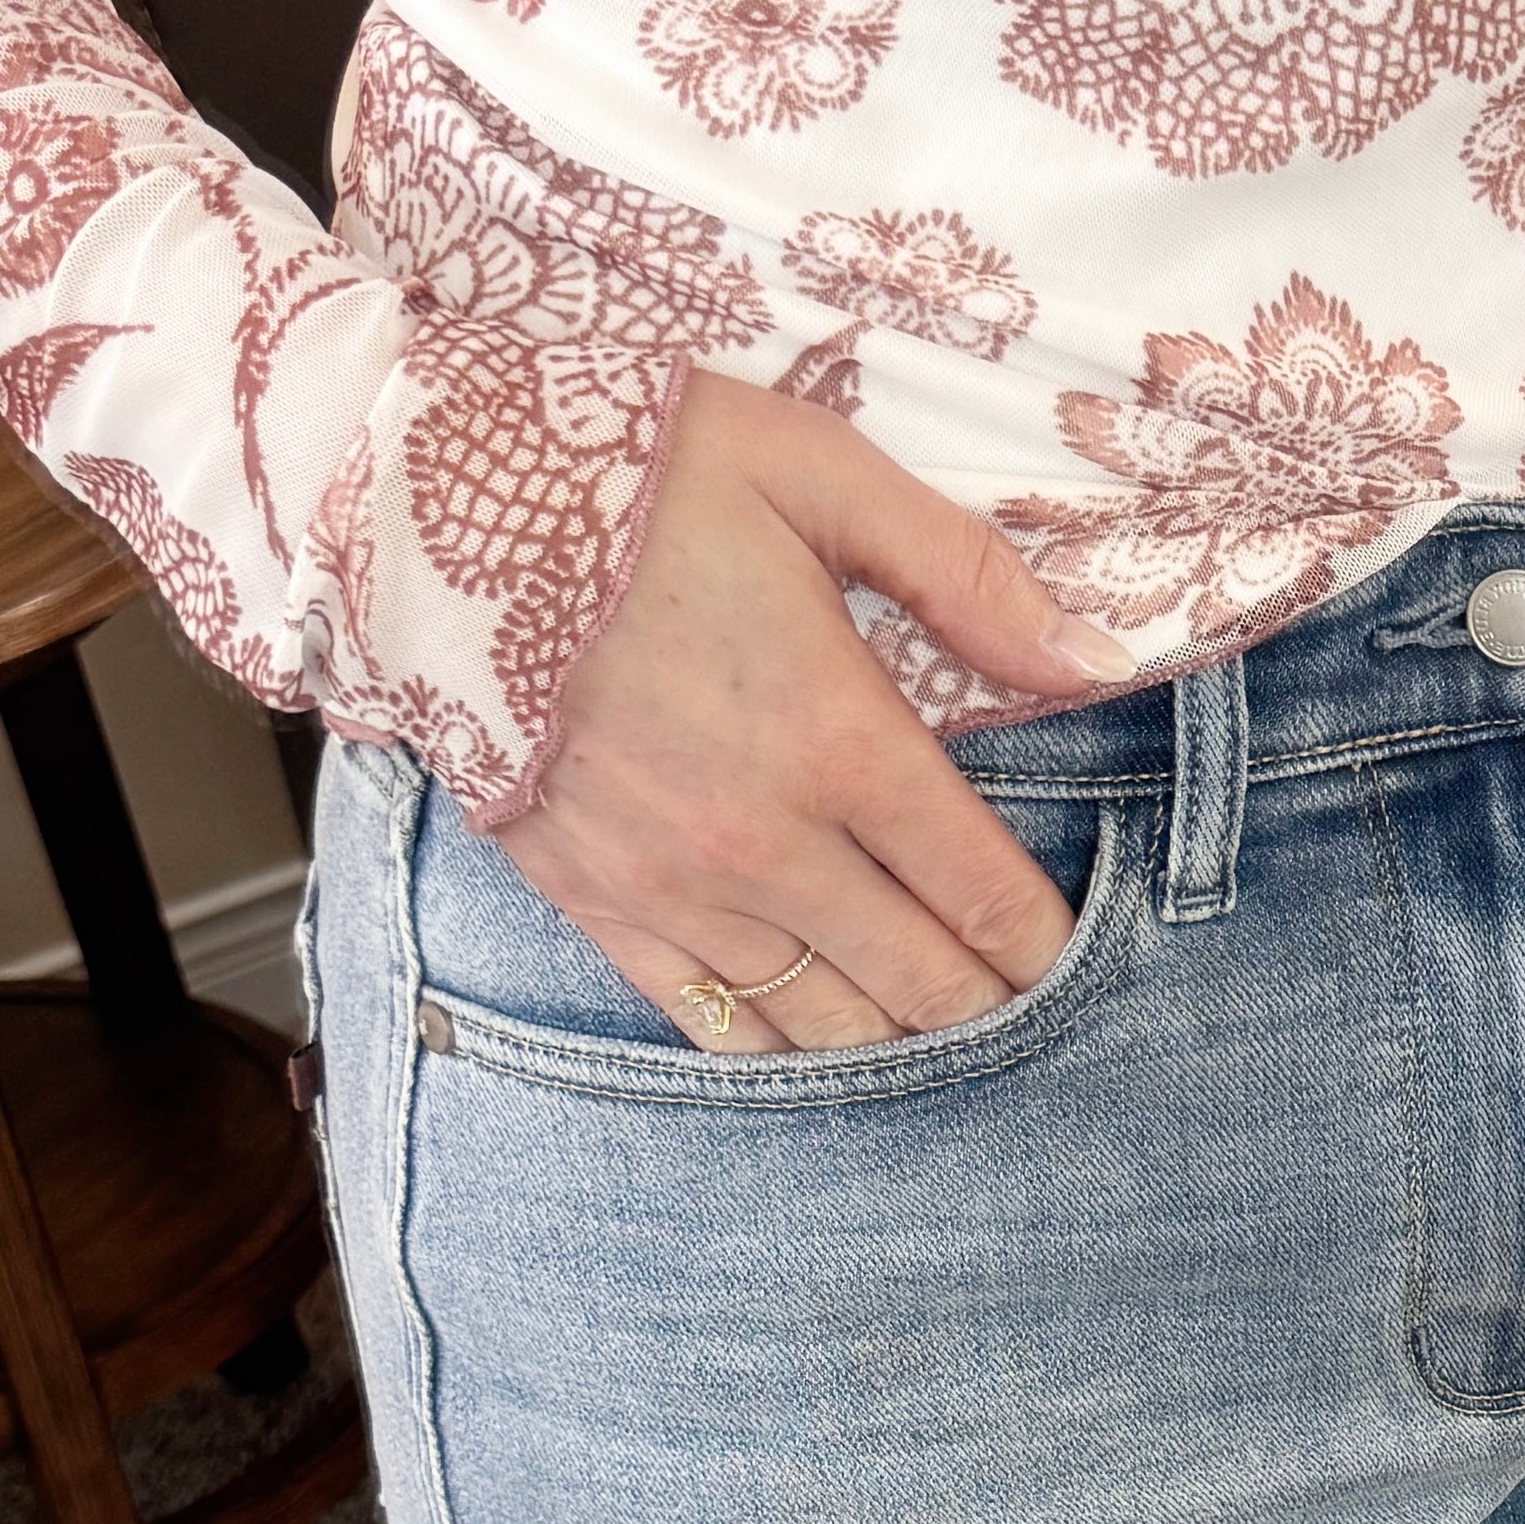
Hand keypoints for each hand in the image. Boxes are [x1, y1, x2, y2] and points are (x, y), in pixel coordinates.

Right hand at [496, 369, 1137, 1050]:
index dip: (1048, 944)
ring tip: (936, 1028)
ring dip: (897, 1040)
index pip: (984, 894)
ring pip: (826, 1031)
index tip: (1077, 955)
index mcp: (839, 739)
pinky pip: (714, 1028)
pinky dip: (783, 1049)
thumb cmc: (635, 476)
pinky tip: (822, 1038)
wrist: (427, 509)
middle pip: (922, 986)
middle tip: (1027, 1006)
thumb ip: (967, 577)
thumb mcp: (819, 474)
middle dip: (992, 1008)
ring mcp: (675, 890)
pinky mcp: (599, 908)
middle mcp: (765, 842)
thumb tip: (1096, 658)